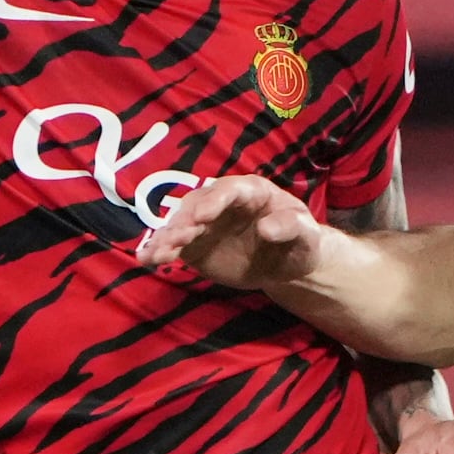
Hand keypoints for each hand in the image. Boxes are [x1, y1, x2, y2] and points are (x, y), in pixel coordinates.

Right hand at [137, 175, 329, 293]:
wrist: (287, 262)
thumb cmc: (300, 241)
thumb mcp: (306, 234)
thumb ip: (291, 226)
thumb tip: (266, 228)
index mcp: (250, 191)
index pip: (229, 190)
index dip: (214, 201)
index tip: (202, 217)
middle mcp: (221, 202)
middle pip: (197, 205)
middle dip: (185, 220)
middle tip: (176, 237)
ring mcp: (205, 223)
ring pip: (180, 224)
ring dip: (167, 237)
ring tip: (156, 252)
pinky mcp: (195, 244)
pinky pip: (174, 245)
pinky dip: (159, 251)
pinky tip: (147, 259)